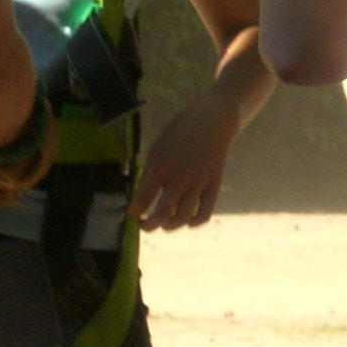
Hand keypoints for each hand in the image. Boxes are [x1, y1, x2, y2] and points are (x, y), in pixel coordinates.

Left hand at [130, 87, 241, 230]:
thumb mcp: (158, 147)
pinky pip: (204, 214)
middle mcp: (180, 176)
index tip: (132, 215)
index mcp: (161, 164)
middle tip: (144, 225)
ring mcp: (199, 183)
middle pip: (162, 214)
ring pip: (182, 218)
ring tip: (164, 223)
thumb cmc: (179, 133)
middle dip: (149, 226)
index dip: (134, 211)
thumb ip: (150, 172)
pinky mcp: (214, 185)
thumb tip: (140, 199)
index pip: (143, 197)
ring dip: (169, 226)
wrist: (212, 120)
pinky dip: (194, 223)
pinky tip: (187, 220)